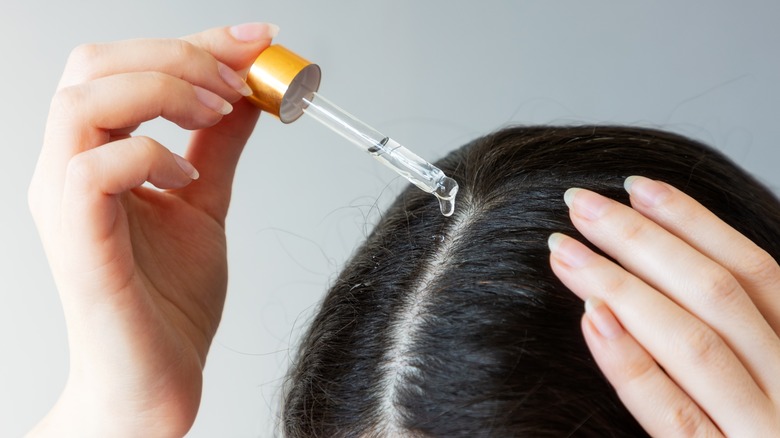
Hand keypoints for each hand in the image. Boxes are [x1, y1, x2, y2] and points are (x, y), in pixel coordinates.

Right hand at [28, 23, 275, 436]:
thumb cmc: (167, 301)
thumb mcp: (204, 203)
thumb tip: (247, 96)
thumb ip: (216, 146)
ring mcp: (65, 202)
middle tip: (239, 81)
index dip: (196, 40)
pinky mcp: (78, 240)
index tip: (259, 38)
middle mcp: (68, 168)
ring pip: (86, 99)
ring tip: (215, 115)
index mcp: (95, 154)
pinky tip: (185, 179)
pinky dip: (151, 155)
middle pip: (96, 63)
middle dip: (180, 54)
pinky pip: (94, 165)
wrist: (156, 379)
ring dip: (165, 91)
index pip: (126, 65)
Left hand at [549, 176, 779, 435]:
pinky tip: (591, 320)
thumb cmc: (769, 430)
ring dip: (623, 285)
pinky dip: (633, 363)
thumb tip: (675, 277)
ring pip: (696, 342)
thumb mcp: (773, 385)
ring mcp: (764, 435)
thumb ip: (744, 343)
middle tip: (582, 203)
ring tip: (566, 249)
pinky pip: (674, 416)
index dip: (696, 223)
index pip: (758, 273)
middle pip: (719, 295)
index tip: (638, 186)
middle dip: (645, 240)